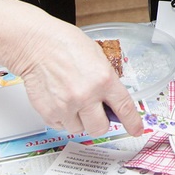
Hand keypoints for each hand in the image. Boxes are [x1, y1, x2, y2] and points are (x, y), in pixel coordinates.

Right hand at [14, 20, 143, 136]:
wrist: (38, 44)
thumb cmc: (66, 45)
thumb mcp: (98, 58)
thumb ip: (106, 81)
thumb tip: (112, 101)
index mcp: (104, 79)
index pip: (124, 108)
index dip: (132, 123)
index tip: (136, 130)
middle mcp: (87, 95)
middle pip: (100, 128)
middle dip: (99, 122)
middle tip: (94, 112)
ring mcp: (67, 106)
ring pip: (79, 129)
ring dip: (78, 119)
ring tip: (71, 99)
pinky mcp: (49, 113)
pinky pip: (61, 126)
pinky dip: (62, 118)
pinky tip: (60, 100)